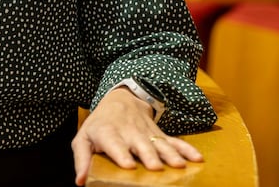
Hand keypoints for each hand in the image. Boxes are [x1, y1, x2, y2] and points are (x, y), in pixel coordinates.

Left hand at [70, 87, 203, 184]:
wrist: (119, 100)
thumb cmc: (99, 125)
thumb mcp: (84, 138)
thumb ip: (81, 159)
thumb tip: (80, 181)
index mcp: (109, 133)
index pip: (115, 143)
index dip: (122, 154)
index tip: (129, 165)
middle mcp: (129, 132)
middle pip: (141, 144)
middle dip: (149, 155)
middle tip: (156, 168)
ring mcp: (147, 132)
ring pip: (160, 143)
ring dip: (170, 154)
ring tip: (179, 166)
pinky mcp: (159, 134)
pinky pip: (175, 141)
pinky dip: (187, 149)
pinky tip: (198, 158)